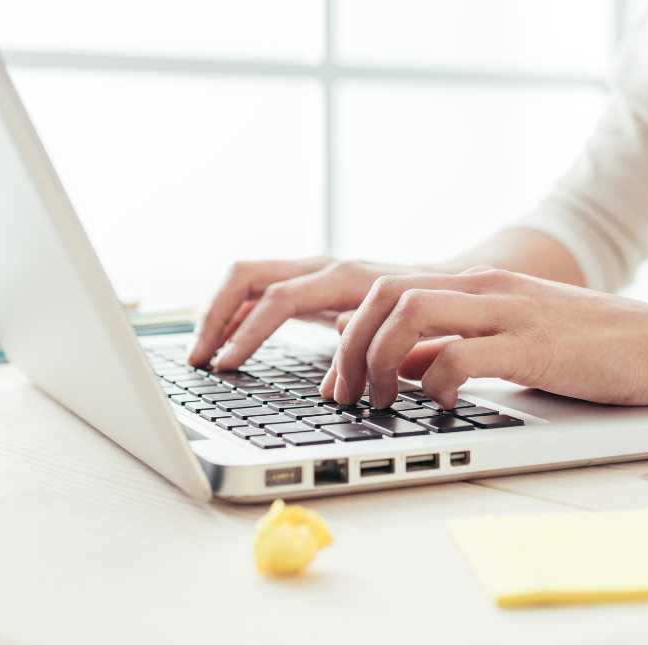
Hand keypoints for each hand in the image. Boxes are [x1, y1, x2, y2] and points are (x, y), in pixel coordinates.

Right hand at [189, 257, 433, 368]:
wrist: (450, 282)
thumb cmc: (432, 311)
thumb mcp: (408, 331)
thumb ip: (370, 349)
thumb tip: (334, 380)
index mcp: (345, 278)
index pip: (279, 298)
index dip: (248, 333)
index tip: (225, 366)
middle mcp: (322, 268)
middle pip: (247, 276)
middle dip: (215, 315)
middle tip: (197, 359)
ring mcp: (313, 272)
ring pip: (247, 279)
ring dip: (218, 312)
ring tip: (200, 353)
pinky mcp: (310, 283)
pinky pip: (260, 291)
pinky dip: (237, 313)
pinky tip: (226, 342)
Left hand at [323, 268, 647, 409]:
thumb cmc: (591, 348)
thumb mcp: (508, 337)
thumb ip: (450, 344)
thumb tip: (393, 359)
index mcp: (475, 284)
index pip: (384, 289)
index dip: (346, 335)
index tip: (337, 382)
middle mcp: (485, 287)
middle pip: (382, 294)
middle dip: (349, 347)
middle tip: (346, 397)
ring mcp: (509, 312)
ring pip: (409, 312)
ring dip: (380, 359)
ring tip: (383, 402)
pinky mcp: (535, 346)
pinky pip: (462, 354)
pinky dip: (437, 382)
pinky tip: (445, 406)